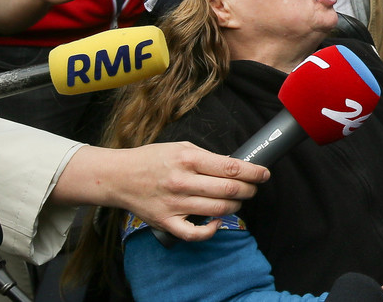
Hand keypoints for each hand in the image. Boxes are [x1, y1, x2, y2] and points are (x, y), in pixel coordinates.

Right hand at [60, 142, 269, 241]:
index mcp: (188, 160)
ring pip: (218, 210)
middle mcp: (183, 182)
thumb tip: (234, 166)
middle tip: (253, 188)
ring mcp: (175, 204)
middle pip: (229, 190)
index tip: (264, 173)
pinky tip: (216, 223)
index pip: (231, 168)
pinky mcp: (166, 222)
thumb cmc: (152, 159)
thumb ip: (207, 157)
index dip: (253, 172)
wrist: (118, 177)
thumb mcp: (181, 148)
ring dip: (235, 206)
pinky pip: (194, 234)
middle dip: (249, 190)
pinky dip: (210, 231)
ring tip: (237, 200)